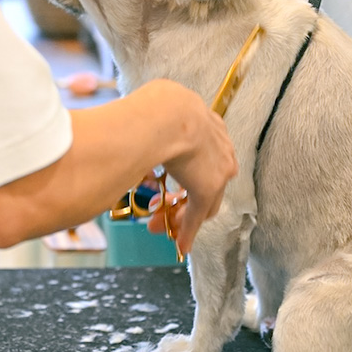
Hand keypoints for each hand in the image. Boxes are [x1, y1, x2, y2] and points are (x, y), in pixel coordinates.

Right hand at [141, 87, 237, 254]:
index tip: (166, 181)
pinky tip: (179, 243)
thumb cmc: (156, 108)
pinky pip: (197, 214)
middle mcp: (220, 150)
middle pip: (203, 182)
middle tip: (156, 211)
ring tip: (155, 226)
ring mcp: (217, 170)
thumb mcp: (157, 113)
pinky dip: (187, 230)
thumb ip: (151, 123)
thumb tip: (131, 123)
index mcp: (210, 127)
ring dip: (179, 217)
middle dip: (178, 200)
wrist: (168, 113)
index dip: (184, 172)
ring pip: (201, 201)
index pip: (202, 159)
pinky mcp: (208, 188)